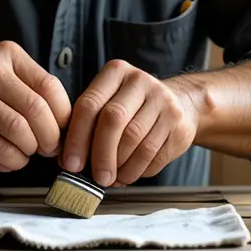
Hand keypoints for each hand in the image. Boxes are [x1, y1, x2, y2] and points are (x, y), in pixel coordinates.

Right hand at [0, 41, 70, 171]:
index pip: (49, 87)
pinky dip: (14, 161)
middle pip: (35, 111)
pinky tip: (11, 155)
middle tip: (50, 147)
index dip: (63, 115)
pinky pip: (0, 153)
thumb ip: (40, 94)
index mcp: (6, 55)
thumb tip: (70, 129)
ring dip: (30, 150)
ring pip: (19, 135)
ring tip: (27, 149)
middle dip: (50, 137)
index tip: (63, 129)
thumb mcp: (12, 77)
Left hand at [61, 60, 199, 186]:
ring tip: (111, 178)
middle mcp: (141, 81)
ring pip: (134, 140)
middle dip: (100, 154)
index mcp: (116, 72)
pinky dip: (136, 171)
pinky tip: (128, 175)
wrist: (181, 103)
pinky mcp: (178, 123)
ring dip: (119, 166)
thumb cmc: (133, 107)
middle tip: (95, 177)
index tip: (71, 163)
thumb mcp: (110, 101)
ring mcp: (163, 101)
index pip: (89, 104)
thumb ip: (88, 123)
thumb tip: (68, 160)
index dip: (77, 137)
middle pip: (113, 120)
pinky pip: (153, 154)